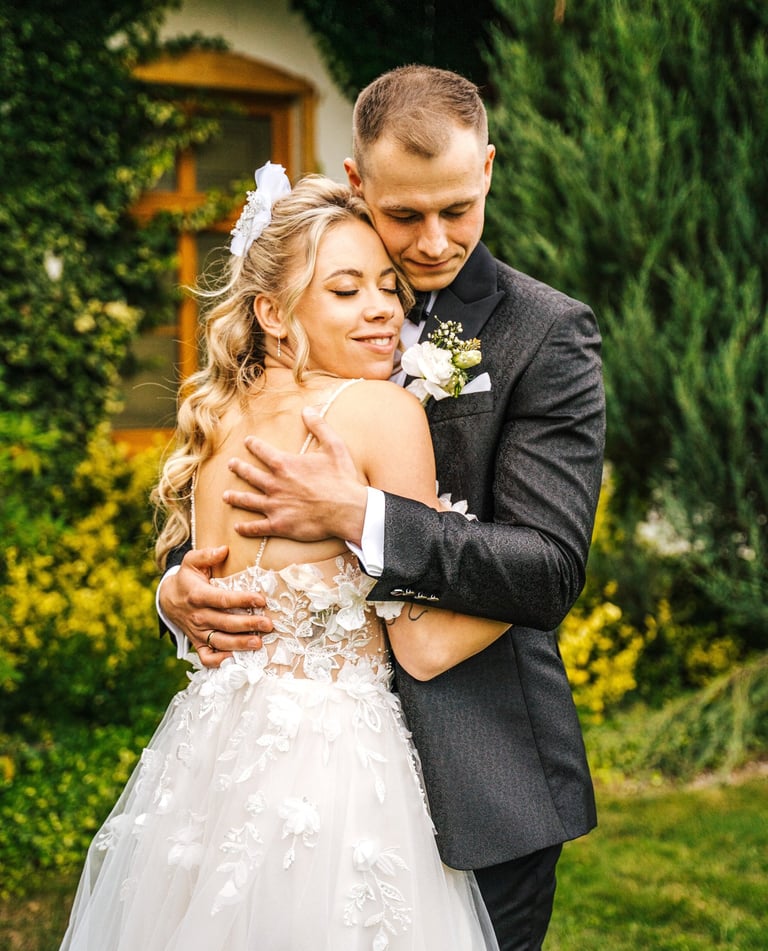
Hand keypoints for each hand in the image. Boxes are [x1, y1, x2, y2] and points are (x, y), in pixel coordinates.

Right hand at [159, 546, 272, 667]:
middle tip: (268, 625)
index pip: (222, 599)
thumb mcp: (191, 562)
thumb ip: (206, 555)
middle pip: (225, 623)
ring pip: (219, 642)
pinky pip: (207, 658)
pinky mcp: (197, 643)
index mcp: (198, 595)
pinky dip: (220, 661)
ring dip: (239, 644)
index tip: (261, 600)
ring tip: (258, 643)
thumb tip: (224, 549)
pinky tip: (236, 658)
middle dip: (248, 624)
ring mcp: (197, 632)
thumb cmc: (187, 579)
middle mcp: (198, 616)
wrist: (168, 600)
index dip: (242, 600)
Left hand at [224, 406, 368, 544]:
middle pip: (250, 475)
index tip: (248, 442)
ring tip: (226, 496)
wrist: (347, 509)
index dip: (254, 445)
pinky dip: (246, 528)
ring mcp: (275, 506)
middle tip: (231, 465)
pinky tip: (238, 527)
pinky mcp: (280, 525)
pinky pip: (257, 527)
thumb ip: (319, 426)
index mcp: (285, 465)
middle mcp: (275, 484)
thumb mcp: (334, 446)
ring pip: (248, 501)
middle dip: (239, 468)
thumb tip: (308, 409)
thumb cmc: (341, 478)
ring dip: (235, 497)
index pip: (263, 451)